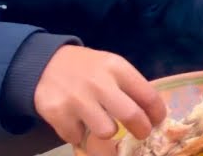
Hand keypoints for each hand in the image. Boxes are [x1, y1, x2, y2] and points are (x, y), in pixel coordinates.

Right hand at [33, 45, 165, 153]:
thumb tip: (152, 114)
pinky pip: (78, 138)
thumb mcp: (111, 67)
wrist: (45, 64)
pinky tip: (77, 122)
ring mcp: (76, 99)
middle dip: (142, 130)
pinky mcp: (58, 114)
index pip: (147, 95)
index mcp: (116, 68)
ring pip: (106, 132)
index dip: (157, 113)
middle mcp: (98, 83)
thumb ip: (129, 87)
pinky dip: (80, 134)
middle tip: (141, 134)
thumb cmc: (87, 69)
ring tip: (103, 124)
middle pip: (131, 115)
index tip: (157, 121)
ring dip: (107, 132)